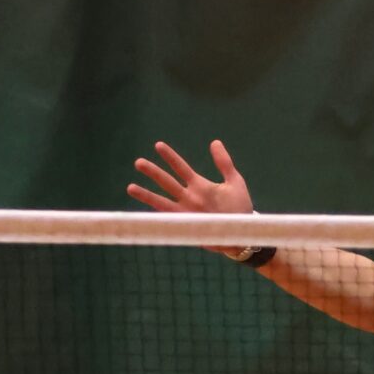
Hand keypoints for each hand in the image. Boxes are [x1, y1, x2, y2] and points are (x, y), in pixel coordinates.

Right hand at [127, 139, 255, 256]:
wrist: (243, 231)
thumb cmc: (240, 207)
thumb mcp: (234, 181)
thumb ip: (224, 162)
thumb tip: (214, 141)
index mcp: (200, 185)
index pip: (181, 167)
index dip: (170, 157)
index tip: (158, 145)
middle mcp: (189, 196)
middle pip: (167, 181)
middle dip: (153, 172)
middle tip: (138, 162)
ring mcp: (187, 210)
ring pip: (162, 200)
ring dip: (147, 194)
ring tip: (130, 187)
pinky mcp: (188, 224)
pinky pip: (169, 219)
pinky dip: (156, 216)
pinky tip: (142, 214)